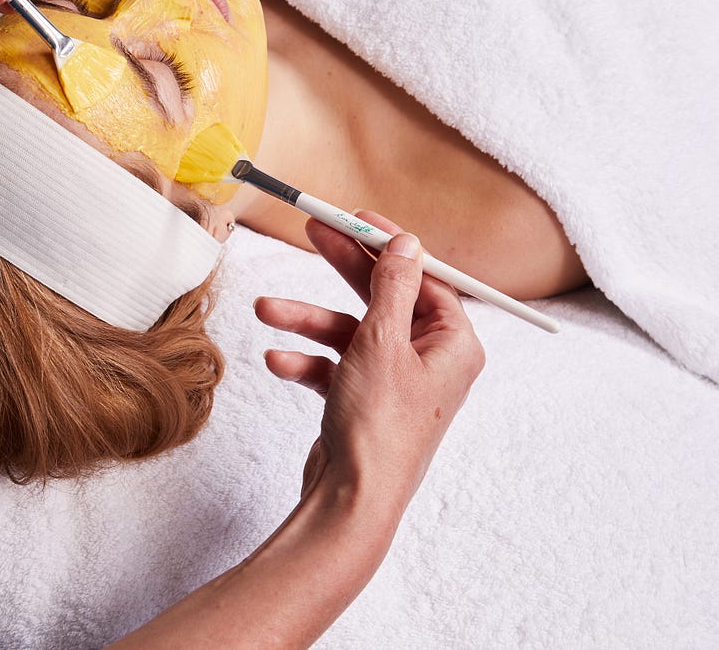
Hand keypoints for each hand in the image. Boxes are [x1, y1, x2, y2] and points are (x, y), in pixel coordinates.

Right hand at [255, 212, 484, 517]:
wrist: (351, 500)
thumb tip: (407, 243)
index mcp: (453, 344)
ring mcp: (394, 382)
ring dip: (307, 320)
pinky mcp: (363, 401)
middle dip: (343, 267)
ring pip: (349, 332)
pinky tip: (278, 362)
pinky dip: (306, 361)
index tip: (356, 217)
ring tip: (265, 310)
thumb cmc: (378, 427)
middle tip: (313, 230)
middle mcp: (429, 361)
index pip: (424, 276)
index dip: (387, 244)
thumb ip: (392, 286)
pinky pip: (334, 366)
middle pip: (384, 296)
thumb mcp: (382, 342)